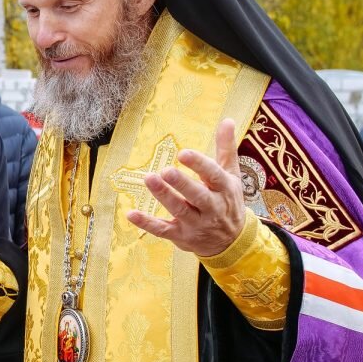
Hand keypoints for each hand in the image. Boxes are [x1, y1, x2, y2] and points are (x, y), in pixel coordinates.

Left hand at [126, 119, 245, 257]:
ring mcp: (196, 223)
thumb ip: (226, 148)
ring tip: (148, 179)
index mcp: (224, 189)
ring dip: (163, 196)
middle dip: (181, 184)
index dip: (199, 164)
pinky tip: (131, 214)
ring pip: (179, 210)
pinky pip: (162, 230)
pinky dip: (146, 223)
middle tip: (165, 170)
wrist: (232, 241)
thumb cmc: (228, 201)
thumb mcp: (231, 175)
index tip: (183, 153)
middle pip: (197, 195)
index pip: (213, 175)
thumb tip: (227, 120)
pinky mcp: (181, 236)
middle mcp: (212, 207)